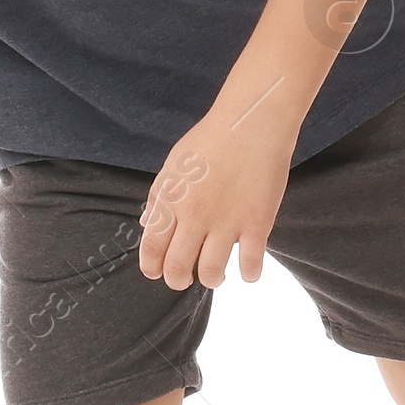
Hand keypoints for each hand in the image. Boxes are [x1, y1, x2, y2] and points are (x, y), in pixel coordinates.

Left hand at [138, 109, 294, 288]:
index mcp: (172, 200)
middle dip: (176, 281)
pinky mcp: (257, 223)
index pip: (153, 247)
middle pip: (177, 267)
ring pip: (211, 273)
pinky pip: (250, 264)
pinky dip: (248, 274)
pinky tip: (247, 270)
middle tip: (183, 280)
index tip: (156, 273)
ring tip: (215, 276)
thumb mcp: (174, 164)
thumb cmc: (211, 140)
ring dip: (211, 280)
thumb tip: (147, 226)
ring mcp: (227, 222)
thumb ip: (158, 197)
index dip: (152, 266)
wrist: (252, 123)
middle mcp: (195, 216)